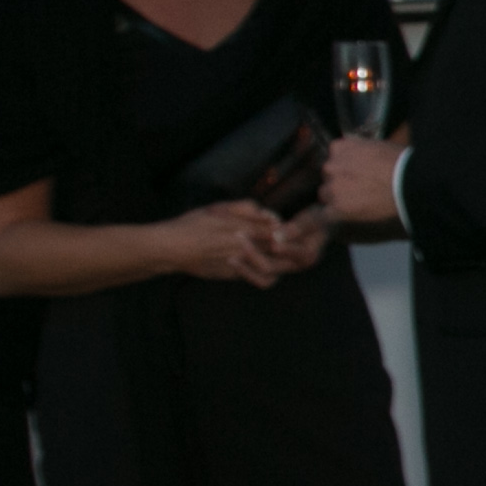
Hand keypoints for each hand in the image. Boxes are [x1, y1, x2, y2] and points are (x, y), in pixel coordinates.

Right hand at [155, 200, 314, 287]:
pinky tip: (274, 267)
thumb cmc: (192, 224)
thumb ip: (246, 208)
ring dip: (288, 263)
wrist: (171, 249)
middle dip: (299, 249)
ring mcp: (239, 263)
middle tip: (314, 247)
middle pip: (281, 251)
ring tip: (301, 259)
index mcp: (243, 228)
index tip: (308, 229)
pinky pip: (260, 277)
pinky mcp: (233, 274)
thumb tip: (271, 215)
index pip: (278, 230)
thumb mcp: (218, 208)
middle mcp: (244, 246)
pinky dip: (270, 273)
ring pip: (274, 267)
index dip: (296, 231)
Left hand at [319, 135, 405, 231]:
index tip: (356, 169)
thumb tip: (357, 152)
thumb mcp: (379, 145)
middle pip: (328, 175)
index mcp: (341, 148)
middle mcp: (331, 166)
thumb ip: (361, 149)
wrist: (409, 183)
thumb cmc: (401, 162)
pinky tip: (347, 215)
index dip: (345, 163)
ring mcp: (333, 188)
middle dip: (340, 180)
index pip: (334, 154)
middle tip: (359, 187)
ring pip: (326, 194)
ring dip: (337, 198)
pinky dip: (335, 215)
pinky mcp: (338, 208)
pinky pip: (326, 214)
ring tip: (357, 203)